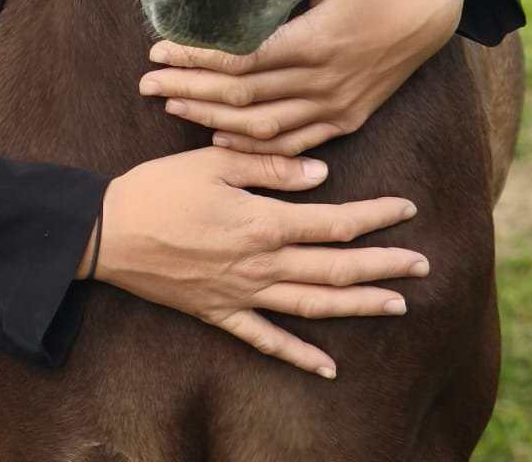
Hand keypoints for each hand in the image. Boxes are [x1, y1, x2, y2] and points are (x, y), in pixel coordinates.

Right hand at [89, 148, 425, 376]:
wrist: (108, 232)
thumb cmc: (158, 188)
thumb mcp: (213, 162)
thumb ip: (269, 168)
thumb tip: (322, 176)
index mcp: (262, 222)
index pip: (333, 222)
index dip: (374, 216)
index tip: (407, 208)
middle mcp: (260, 264)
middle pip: (335, 268)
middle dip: (382, 264)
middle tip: (422, 262)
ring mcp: (242, 295)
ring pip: (313, 306)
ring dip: (358, 306)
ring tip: (397, 304)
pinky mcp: (220, 314)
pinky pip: (267, 341)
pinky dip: (300, 357)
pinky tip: (328, 368)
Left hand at [138, 0, 469, 155]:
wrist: (429, 9)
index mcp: (315, 41)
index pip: (240, 59)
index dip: (195, 60)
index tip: (158, 52)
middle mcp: (323, 80)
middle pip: (242, 97)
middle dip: (188, 91)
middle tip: (146, 84)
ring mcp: (336, 105)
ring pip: (263, 126)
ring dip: (212, 120)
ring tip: (172, 107)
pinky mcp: (347, 119)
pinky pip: (295, 143)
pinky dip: (254, 146)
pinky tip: (219, 139)